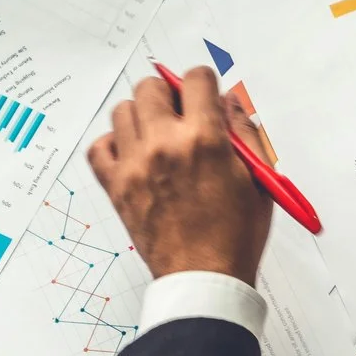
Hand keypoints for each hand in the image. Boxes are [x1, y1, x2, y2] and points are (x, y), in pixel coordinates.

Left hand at [86, 68, 272, 281]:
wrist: (204, 278)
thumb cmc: (235, 235)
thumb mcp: (257, 178)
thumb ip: (244, 133)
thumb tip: (230, 101)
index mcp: (204, 139)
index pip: (196, 78)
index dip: (205, 83)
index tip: (206, 96)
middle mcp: (165, 144)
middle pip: (151, 86)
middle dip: (169, 94)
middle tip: (180, 115)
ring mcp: (135, 164)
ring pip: (122, 110)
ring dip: (141, 116)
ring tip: (157, 136)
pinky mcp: (116, 186)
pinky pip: (98, 146)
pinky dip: (112, 144)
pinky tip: (133, 155)